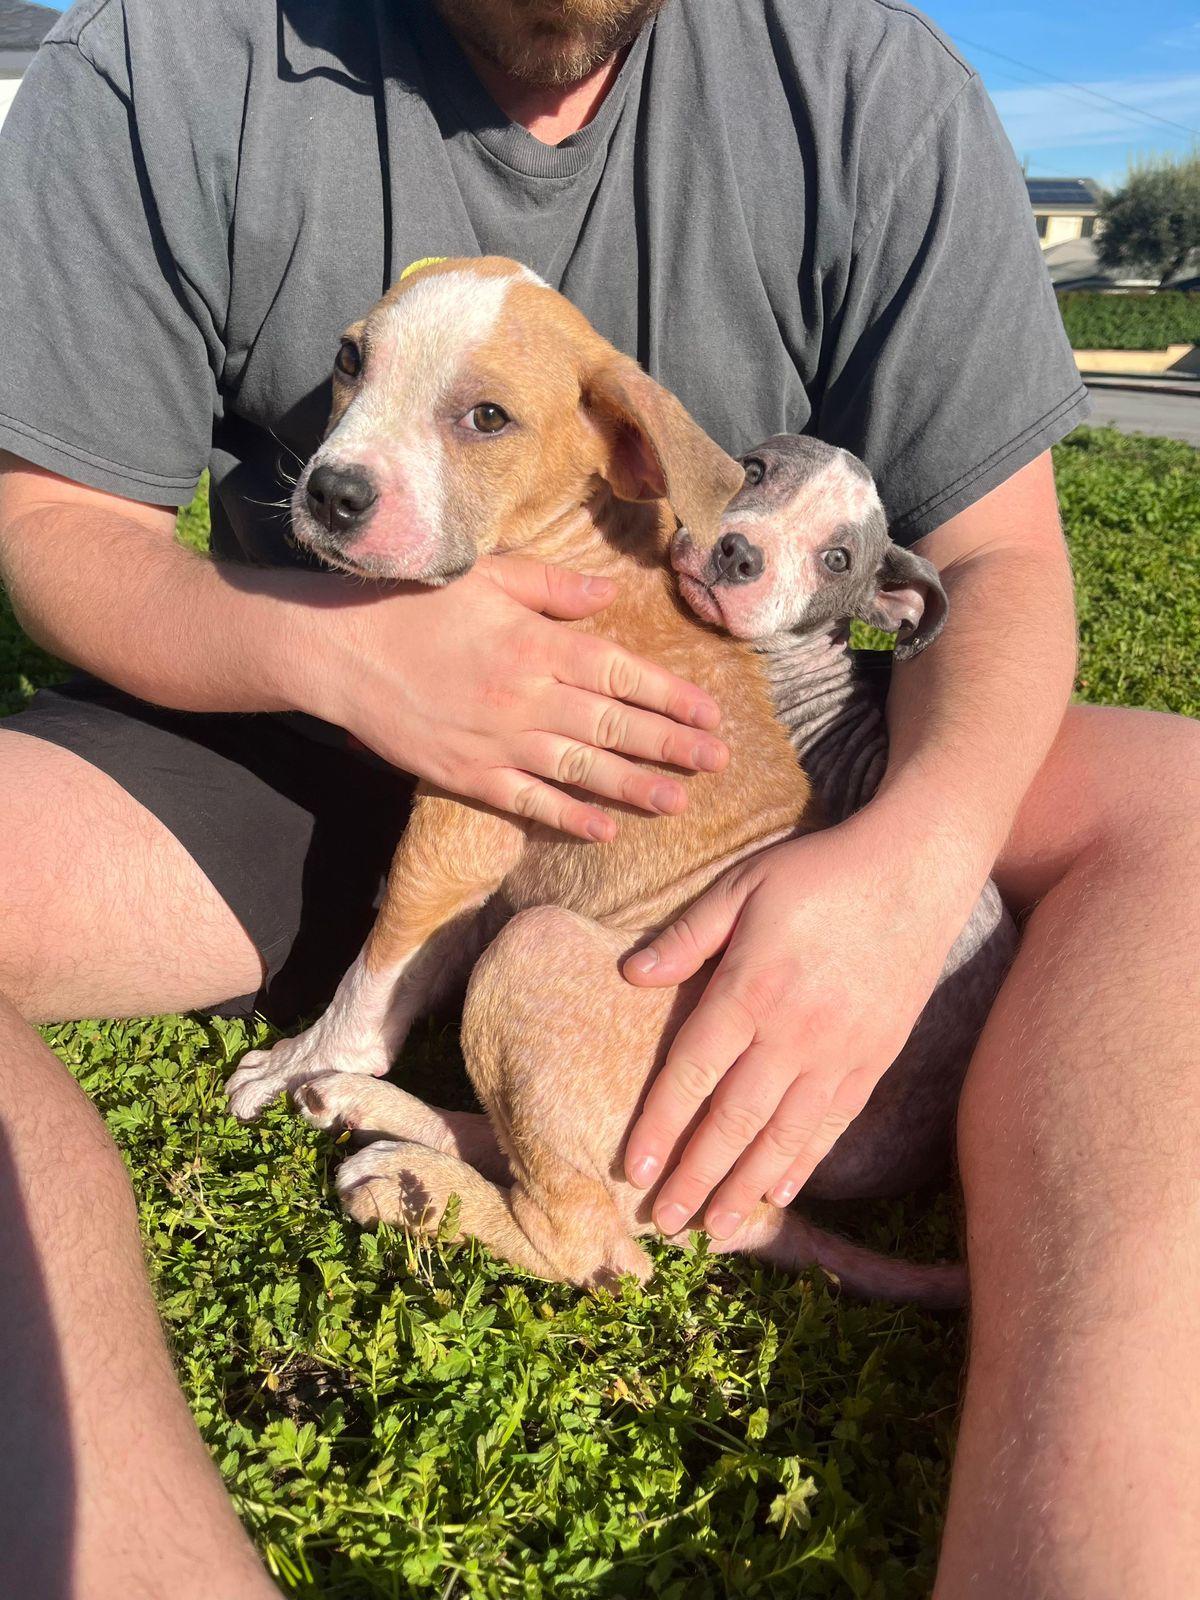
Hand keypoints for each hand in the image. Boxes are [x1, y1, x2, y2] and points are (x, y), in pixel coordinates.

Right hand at [300, 554, 726, 839]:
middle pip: (614, 725)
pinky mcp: (468, 775)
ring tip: (680, 801)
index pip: (622, 673)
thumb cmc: (415, 604)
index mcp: (536, 644)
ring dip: (635, 786)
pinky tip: (606, 829)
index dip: (672, 695)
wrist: (340, 651)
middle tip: (718, 761)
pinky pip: (529, 802)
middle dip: (672, 745)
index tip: (711, 713)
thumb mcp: (488, 575)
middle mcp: (526, 696)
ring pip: (582, 769)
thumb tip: (610, 596)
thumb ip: (553, 587)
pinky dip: (569, 817)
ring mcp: (498, 742)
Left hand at [621, 817, 970, 1236]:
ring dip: (744, 1185)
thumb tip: (630, 975)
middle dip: (695, 1175)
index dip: (659, 1127)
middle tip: (666, 1221)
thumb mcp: (743, 884)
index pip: (692, 1073)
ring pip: (782, 1134)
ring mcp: (839, 1050)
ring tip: (714, 1227)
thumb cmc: (820, 871)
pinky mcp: (876, 1057)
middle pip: (733, 1119)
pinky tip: (779, 1190)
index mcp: (750, 988)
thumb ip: (688, 935)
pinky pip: (833, 1123)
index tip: (632, 1170)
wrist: (916, 868)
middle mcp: (793, 1031)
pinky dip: (804, 1161)